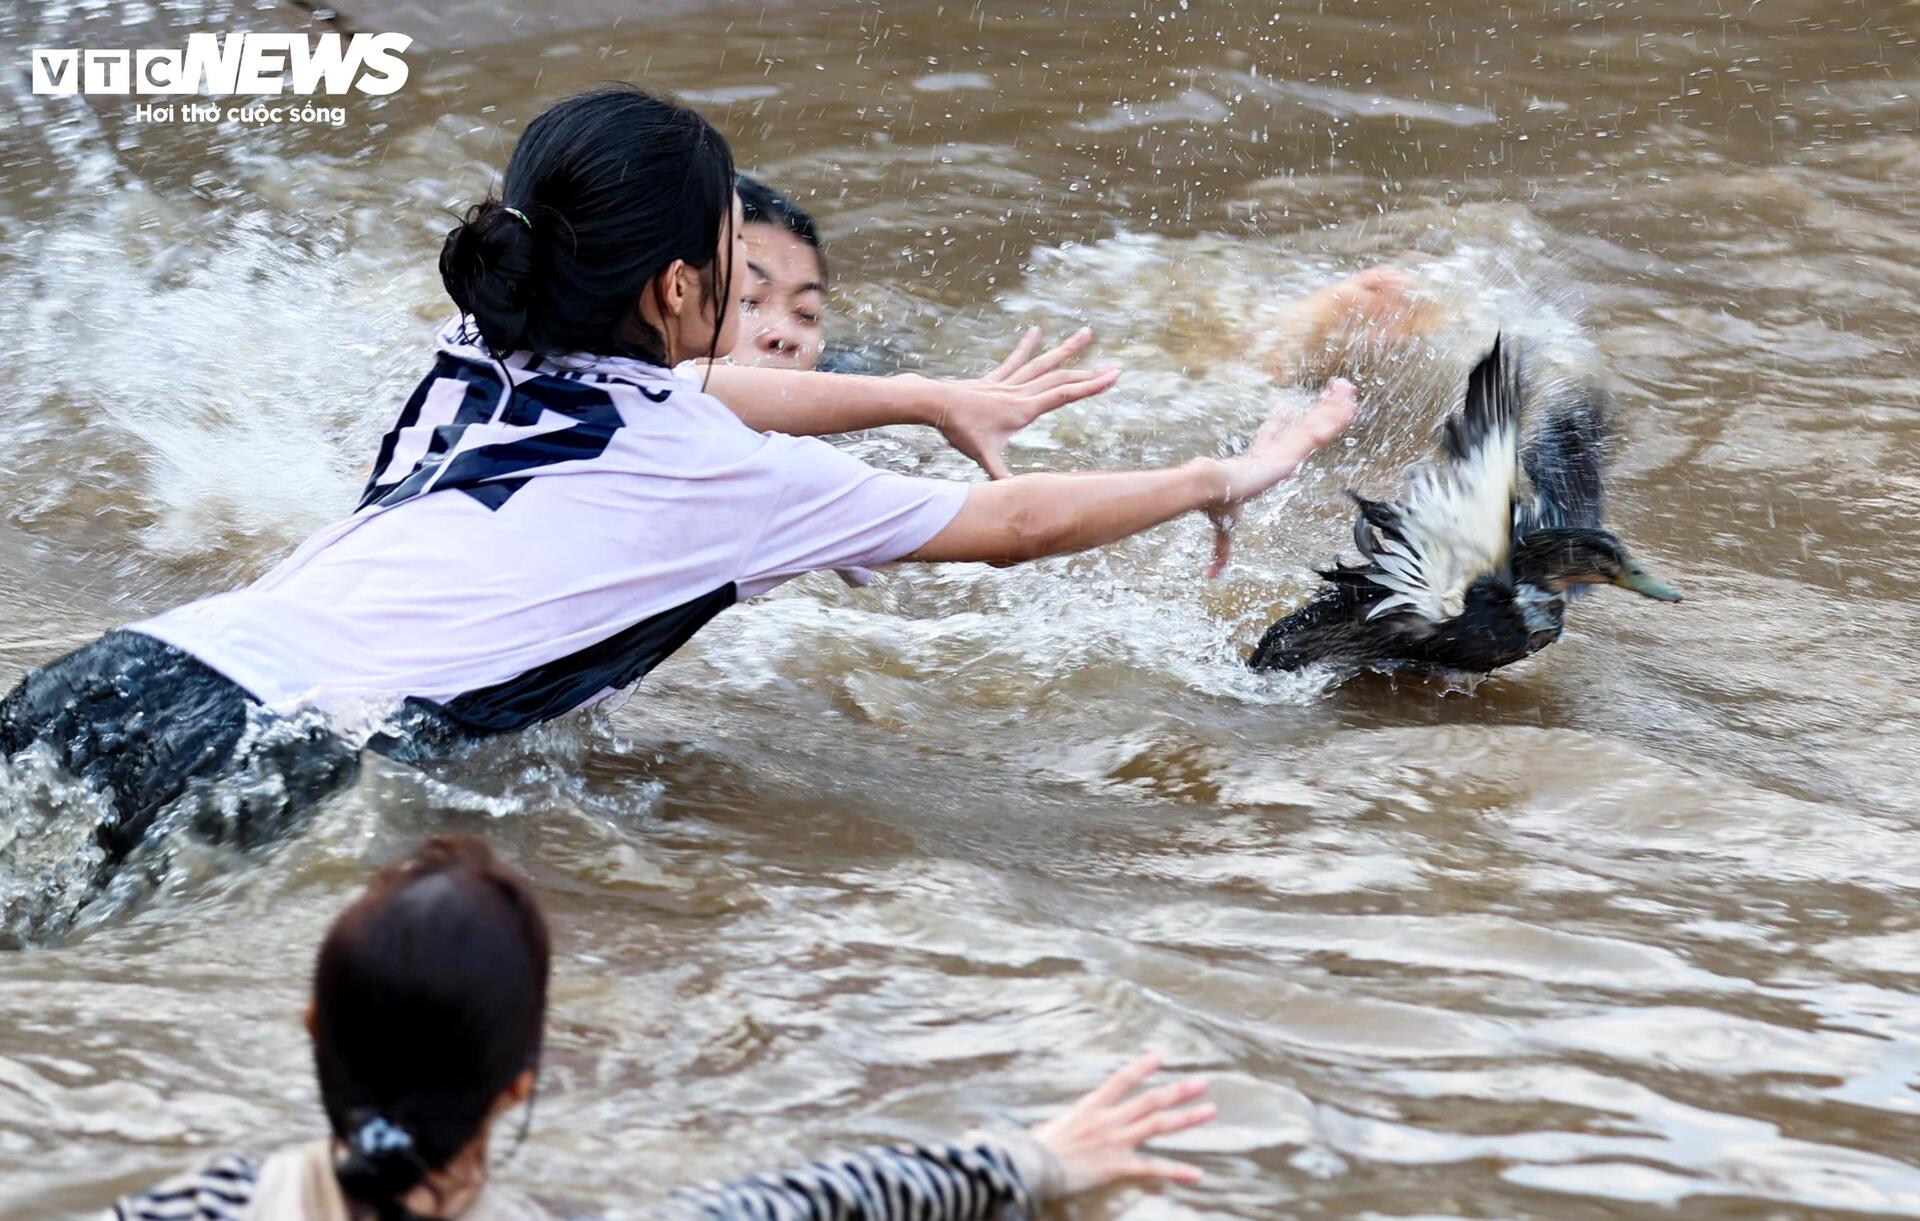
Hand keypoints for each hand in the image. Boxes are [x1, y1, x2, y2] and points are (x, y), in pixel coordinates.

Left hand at [926, 327, 1119, 478]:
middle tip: (1114, 367)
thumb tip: (1014, 499)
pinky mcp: (994, 380)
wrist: (935, 403)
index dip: (1091, 386)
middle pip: (1061, 378)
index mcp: (1023, 409)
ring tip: (1086, 333)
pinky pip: (1015, 361)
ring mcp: (1007, 383)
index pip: (1064, 395)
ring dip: (1066, 350)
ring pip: (1043, 364)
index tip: (1113, 376)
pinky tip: (1036, 332)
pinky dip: (1027, 347)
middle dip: (1089, 373)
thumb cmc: (960, 430)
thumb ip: (1000, 478)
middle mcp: (1020, 392)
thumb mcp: (983, 457)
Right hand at [1029, 1052, 1214, 1196]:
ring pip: (1158, 1125)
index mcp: (1091, 1106)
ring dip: (1186, 1118)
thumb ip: (1071, 1122)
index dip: (1143, 1066)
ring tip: (1209, 1110)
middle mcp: (1108, 1120)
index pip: (1122, 1079)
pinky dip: (1176, 1171)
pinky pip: (1152, 1168)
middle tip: (1202, 1082)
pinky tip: (1197, 1174)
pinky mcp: (1117, 1166)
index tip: (1161, 1055)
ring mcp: (1115, 1142)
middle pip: (1150, 1100)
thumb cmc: (1035, 1148)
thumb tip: (1069, 1125)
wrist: (1030, 1166)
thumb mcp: (1055, 1126)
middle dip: (1178, 1090)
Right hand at [1205, 378, 1357, 577]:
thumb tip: (1211, 577)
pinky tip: (1350, 403)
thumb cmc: (1216, 505)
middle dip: (1318, 408)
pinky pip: (1322, 431)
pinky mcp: (1293, 452)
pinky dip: (1336, 417)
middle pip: (1302, 426)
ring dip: (1334, 406)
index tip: (1285, 407)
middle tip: (1332, 391)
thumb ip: (1221, 552)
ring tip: (1349, 388)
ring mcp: (1285, 449)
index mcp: (1257, 462)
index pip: (1271, 438)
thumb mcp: (1224, 531)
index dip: (1278, 422)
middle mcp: (1274, 451)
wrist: (1212, 487)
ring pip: (1316, 424)